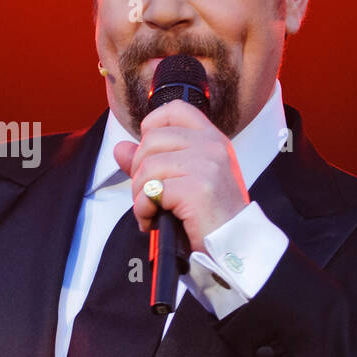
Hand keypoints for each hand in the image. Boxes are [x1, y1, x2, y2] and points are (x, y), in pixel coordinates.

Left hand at [112, 100, 249, 252]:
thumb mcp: (185, 180)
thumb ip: (151, 161)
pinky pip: (151, 191)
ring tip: (152, 210)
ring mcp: (206, 165)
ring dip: (140, 194)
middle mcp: (212, 146)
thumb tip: (120, 148)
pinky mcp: (197, 188)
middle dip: (139, 171)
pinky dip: (144, 210)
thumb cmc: (211, 216)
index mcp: (212, 139)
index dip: (152, 127)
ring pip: (148, 166)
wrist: (235, 247)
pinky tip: (153, 221)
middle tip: (149, 195)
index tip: (149, 154)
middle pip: (152, 140)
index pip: (174, 109)